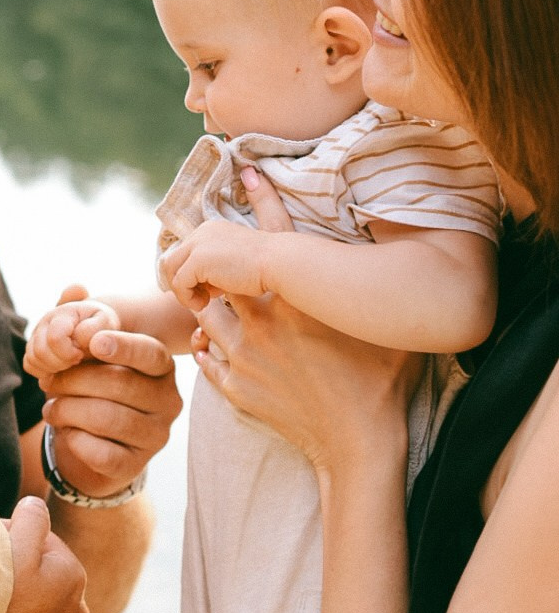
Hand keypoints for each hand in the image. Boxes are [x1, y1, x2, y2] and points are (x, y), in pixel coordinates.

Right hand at [24, 284, 121, 378]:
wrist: (95, 324)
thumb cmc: (102, 325)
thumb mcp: (106, 322)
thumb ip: (94, 328)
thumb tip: (76, 339)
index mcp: (63, 314)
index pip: (54, 338)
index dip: (68, 352)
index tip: (82, 354)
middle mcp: (45, 322)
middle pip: (40, 351)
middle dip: (60, 362)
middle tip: (77, 360)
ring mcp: (36, 334)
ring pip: (32, 360)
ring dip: (52, 368)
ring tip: (71, 364)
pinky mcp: (33, 348)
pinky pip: (30, 366)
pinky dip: (44, 372)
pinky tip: (62, 369)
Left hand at [40, 324, 180, 498]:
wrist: (93, 446)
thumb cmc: (92, 390)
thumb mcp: (88, 356)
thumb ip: (79, 320)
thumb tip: (73, 287)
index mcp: (162, 368)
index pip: (150, 353)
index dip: (122, 345)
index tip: (91, 341)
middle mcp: (168, 400)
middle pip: (120, 384)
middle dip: (74, 380)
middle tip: (48, 381)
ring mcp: (156, 435)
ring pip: (107, 418)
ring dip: (67, 409)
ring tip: (51, 407)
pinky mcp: (135, 465)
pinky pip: (101, 452)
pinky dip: (75, 439)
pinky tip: (65, 431)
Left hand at [160, 217, 270, 311]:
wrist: (281, 264)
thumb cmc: (268, 270)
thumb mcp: (238, 264)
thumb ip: (218, 270)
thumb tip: (205, 288)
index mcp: (212, 229)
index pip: (187, 253)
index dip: (193, 275)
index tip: (211, 290)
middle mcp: (202, 231)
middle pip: (174, 259)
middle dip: (183, 282)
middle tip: (204, 298)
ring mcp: (198, 243)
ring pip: (170, 270)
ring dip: (183, 290)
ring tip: (203, 302)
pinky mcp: (197, 260)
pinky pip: (178, 283)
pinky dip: (187, 297)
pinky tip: (205, 304)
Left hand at [191, 168, 419, 466]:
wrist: (360, 442)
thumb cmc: (382, 379)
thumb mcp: (381, 320)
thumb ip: (375, 279)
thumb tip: (406, 236)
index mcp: (298, 297)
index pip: (270, 233)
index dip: (259, 197)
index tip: (245, 170)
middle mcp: (265, 320)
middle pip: (221, 274)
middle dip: (215, 263)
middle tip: (211, 255)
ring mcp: (245, 355)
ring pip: (206, 314)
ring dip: (208, 306)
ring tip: (208, 299)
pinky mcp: (235, 387)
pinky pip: (206, 356)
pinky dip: (206, 346)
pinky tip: (209, 340)